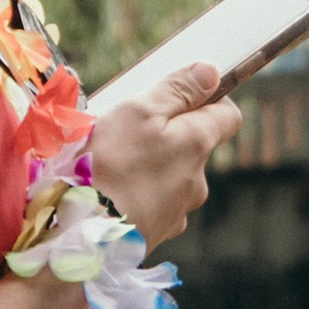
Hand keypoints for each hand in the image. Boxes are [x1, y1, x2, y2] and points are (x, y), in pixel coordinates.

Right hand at [88, 63, 239, 250]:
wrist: (81, 234)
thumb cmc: (109, 165)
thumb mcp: (139, 111)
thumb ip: (178, 90)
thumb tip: (212, 74)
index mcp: (198, 145)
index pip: (228, 115)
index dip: (210, 99)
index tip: (183, 93)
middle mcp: (197, 182)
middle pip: (195, 148)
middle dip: (170, 135)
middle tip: (131, 129)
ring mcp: (178, 212)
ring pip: (172, 178)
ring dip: (152, 167)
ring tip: (114, 164)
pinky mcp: (156, 235)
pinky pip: (153, 205)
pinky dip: (139, 195)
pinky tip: (112, 193)